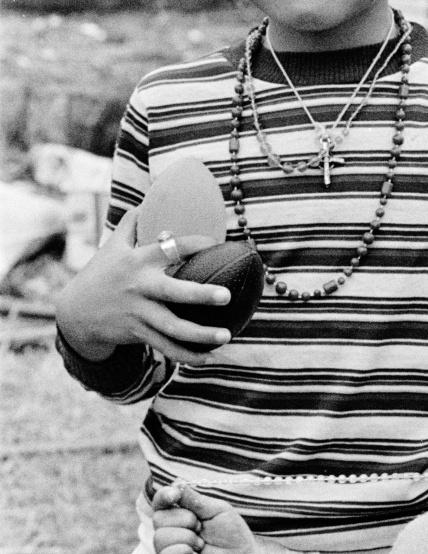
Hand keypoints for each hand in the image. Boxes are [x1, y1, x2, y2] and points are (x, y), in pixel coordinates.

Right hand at [54, 206, 233, 364]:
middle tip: (226, 295)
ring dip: (200, 335)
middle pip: (173, 293)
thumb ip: (133, 223)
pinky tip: (209, 357)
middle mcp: (141, 288)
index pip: (170, 249)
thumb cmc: (102, 273)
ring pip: (172, 328)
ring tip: (226, 336)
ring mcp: (139, 314)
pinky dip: (187, 355)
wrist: (74, 312)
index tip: (216, 242)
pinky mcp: (138, 333)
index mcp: (139, 262)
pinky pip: (165, 347)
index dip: (194, 244)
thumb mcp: (113, 245)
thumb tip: (148, 196)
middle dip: (200, 295)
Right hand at [151, 484, 263, 553]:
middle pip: (160, 518)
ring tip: (202, 544)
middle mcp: (169, 534)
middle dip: (186, 519)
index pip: (161, 503)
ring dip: (188, 537)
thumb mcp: (217, 510)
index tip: (174, 494)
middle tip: (202, 527)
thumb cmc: (231, 534)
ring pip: (161, 536)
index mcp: (179, 517)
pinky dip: (185, 552)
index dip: (163, 496)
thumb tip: (176, 483)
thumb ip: (195, 499)